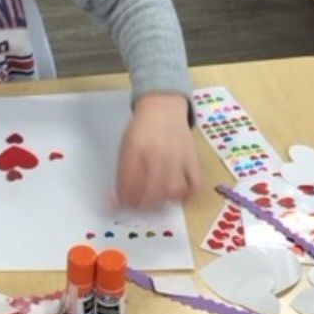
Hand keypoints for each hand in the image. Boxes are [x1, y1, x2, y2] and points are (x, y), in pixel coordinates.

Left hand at [115, 93, 201, 209]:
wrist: (163, 107)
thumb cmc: (141, 129)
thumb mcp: (125, 146)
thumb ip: (123, 172)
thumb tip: (118, 199)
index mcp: (135, 150)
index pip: (129, 184)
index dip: (124, 200)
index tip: (122, 204)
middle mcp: (157, 155)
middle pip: (151, 192)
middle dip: (142, 205)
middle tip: (138, 206)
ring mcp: (177, 158)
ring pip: (172, 191)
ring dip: (162, 201)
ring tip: (156, 200)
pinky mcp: (192, 159)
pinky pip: (195, 184)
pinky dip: (187, 195)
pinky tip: (178, 196)